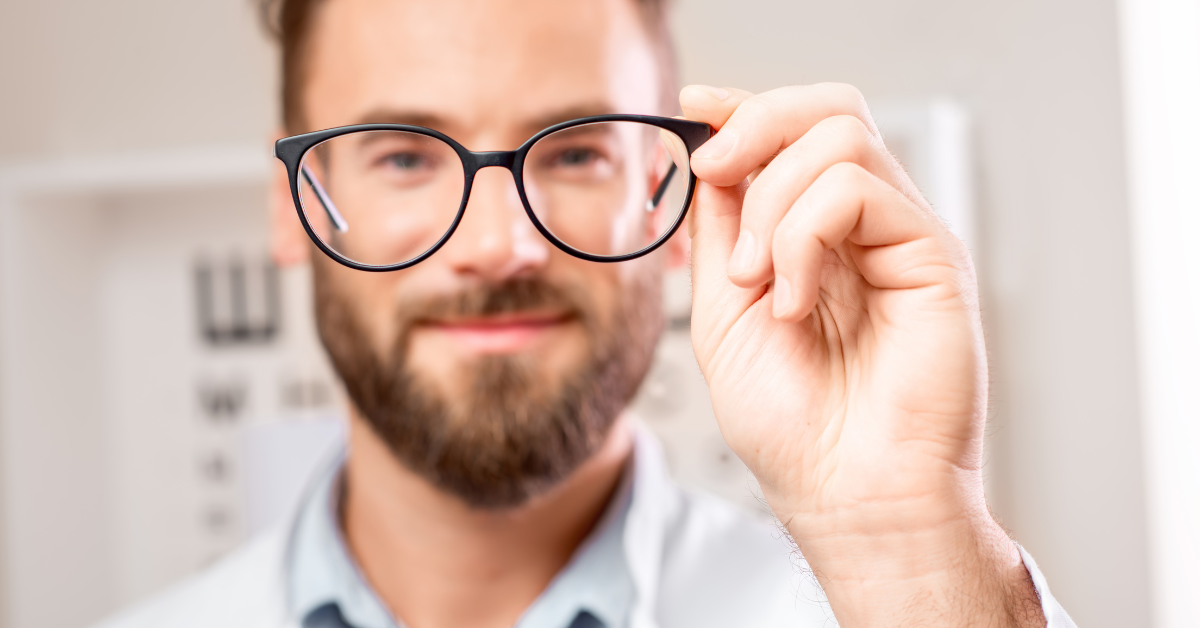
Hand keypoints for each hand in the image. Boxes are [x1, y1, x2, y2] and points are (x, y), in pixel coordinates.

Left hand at [681, 84, 1042, 626]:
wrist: (845, 494)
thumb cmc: (794, 426)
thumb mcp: (723, 311)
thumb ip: (720, 231)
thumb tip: (708, 156)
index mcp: (821, 236)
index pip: (796, 134)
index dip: (743, 110)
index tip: (694, 110)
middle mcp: (867, 227)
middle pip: (828, 110)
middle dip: (754, 126)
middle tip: (713, 173)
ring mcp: (902, 237)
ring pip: (839, 139)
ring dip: (770, 205)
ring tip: (758, 281)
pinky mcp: (932, 256)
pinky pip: (858, 191)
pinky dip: (802, 239)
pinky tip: (795, 301)